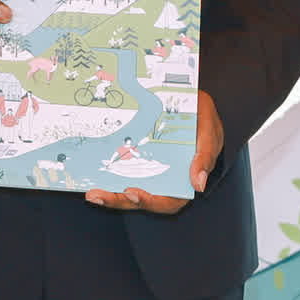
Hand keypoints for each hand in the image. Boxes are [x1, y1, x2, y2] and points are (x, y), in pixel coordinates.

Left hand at [89, 91, 219, 215]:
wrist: (189, 97)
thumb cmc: (202, 117)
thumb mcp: (209, 130)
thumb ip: (205, 155)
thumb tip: (198, 184)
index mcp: (185, 178)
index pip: (169, 201)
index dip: (151, 201)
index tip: (133, 193)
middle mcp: (164, 178)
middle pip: (141, 198)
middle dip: (118, 201)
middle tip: (98, 195)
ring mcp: (147, 168)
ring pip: (127, 188)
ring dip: (109, 193)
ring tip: (91, 193)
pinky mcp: (134, 155)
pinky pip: (120, 168)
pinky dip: (107, 172)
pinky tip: (91, 170)